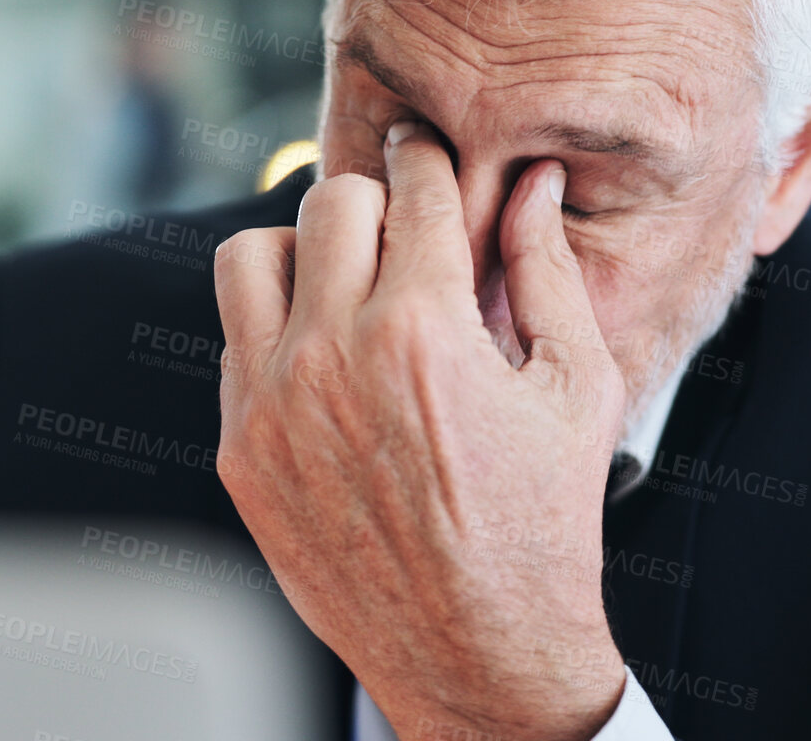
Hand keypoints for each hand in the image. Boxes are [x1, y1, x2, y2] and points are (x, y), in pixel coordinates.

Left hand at [214, 120, 630, 740]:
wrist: (478, 653)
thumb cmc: (541, 525)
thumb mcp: (578, 389)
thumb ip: (547, 270)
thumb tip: (535, 185)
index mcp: (424, 326)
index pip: (411, 187)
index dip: (428, 159)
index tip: (426, 156)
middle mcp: (334, 354)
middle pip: (328, 202)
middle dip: (374, 201)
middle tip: (399, 231)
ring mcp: (274, 404)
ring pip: (250, 257)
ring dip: (300, 254)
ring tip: (343, 284)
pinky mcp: (240, 452)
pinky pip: (232, 344)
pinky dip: (275, 334)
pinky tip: (325, 362)